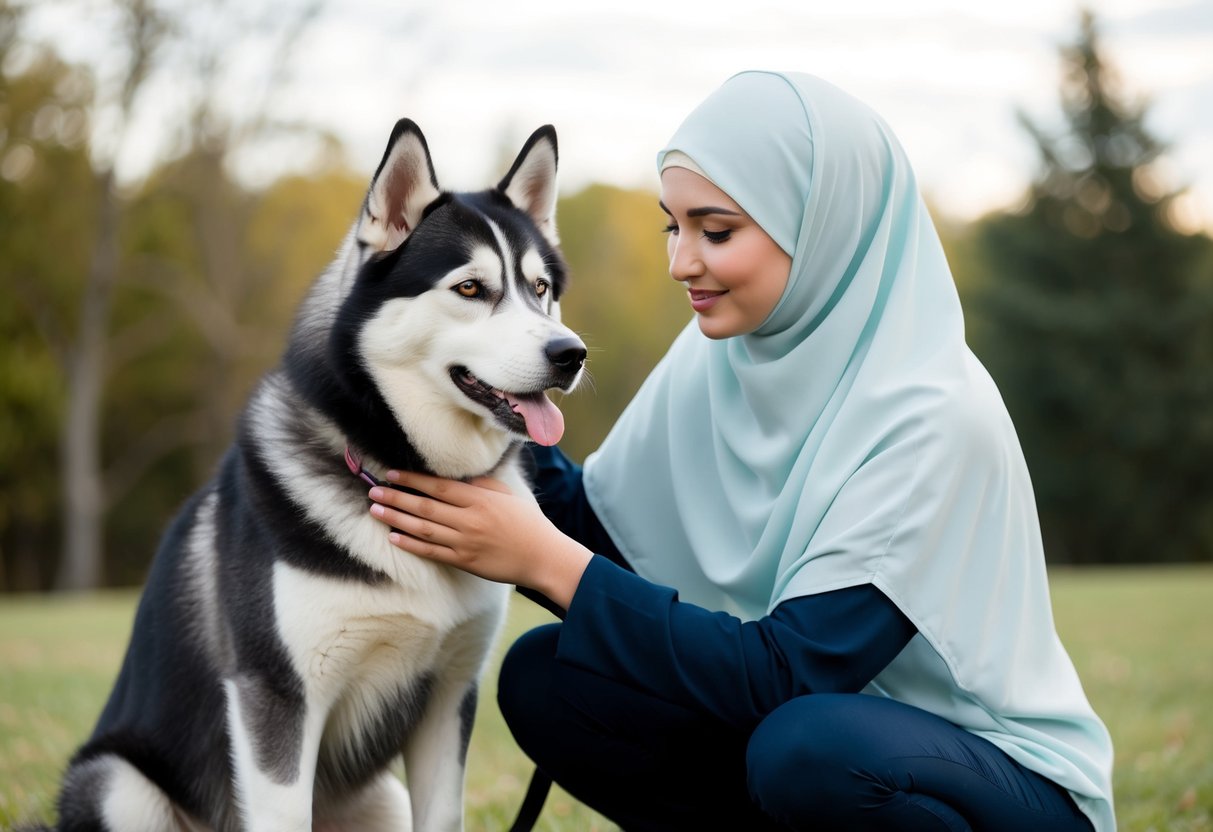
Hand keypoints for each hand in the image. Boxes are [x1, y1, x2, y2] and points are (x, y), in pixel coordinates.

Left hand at [367, 470, 592, 608]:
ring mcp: (465, 542)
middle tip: (373, 491)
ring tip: (376, 511)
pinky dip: (412, 544)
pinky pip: (433, 552)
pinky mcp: (465, 561)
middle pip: (424, 507)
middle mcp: (469, 520)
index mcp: (480, 499)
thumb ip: (481, 486)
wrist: (542, 556)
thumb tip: (456, 479)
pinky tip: (394, 537)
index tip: (392, 474)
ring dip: (396, 519)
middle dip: (396, 498)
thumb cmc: (527, 523)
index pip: (438, 487)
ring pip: (423, 529)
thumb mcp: (507, 495)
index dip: (413, 480)